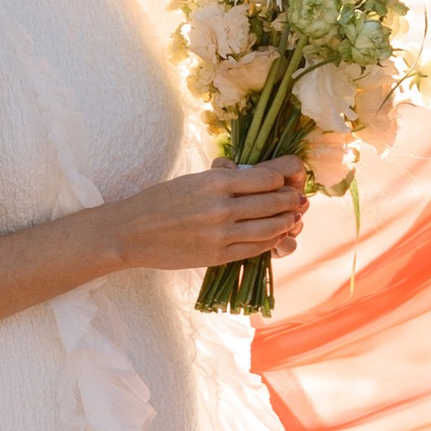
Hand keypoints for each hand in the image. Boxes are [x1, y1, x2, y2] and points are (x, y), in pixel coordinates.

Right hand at [109, 154, 310, 274]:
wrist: (131, 233)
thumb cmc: (160, 201)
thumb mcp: (193, 179)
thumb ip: (224, 178)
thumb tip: (256, 174)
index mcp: (215, 181)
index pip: (268, 177)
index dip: (286, 175)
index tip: (292, 173)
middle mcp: (222, 206)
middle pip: (275, 202)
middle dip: (293, 199)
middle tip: (300, 198)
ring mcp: (222, 234)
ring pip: (271, 227)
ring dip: (288, 221)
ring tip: (293, 217)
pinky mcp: (218, 256)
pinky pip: (257, 248)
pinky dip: (272, 240)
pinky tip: (276, 235)